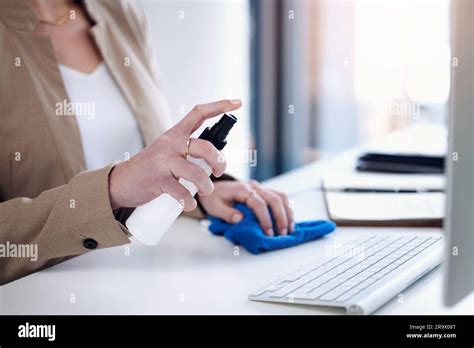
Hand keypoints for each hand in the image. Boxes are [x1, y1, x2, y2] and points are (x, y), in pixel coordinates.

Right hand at [109, 99, 241, 210]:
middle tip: (219, 172)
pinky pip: (181, 192)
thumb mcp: (167, 151)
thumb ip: (187, 149)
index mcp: (174, 134)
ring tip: (206, 191)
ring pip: (196, 172)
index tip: (237, 102)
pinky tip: (189, 204)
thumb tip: (214, 158)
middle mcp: (170, 144)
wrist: (121, 182)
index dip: (219, 106)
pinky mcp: (158, 180)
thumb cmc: (150, 168)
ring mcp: (163, 162)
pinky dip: (189, 201)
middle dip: (219, 161)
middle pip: (205, 147)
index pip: (199, 113)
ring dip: (206, 186)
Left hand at [198, 180, 293, 235]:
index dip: (265, 218)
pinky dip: (287, 208)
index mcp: (242, 189)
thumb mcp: (214, 207)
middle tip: (282, 234)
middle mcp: (254, 186)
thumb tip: (240, 220)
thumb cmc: (215, 198)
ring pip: (281, 196)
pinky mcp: (265, 191)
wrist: (215, 187)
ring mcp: (261, 188)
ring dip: (288, 213)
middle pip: (274, 199)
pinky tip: (289, 221)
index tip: (268, 233)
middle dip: (281, 217)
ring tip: (289, 229)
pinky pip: (281, 197)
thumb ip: (226, 214)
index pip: (259, 203)